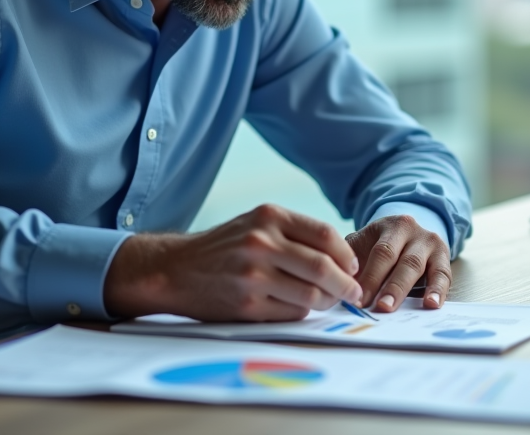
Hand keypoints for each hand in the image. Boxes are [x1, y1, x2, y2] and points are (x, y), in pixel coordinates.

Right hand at [103, 204, 361, 320]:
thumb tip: (344, 259)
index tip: (353, 267)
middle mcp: (261, 243)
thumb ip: (295, 233)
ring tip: (328, 301)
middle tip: (354, 292)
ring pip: (311, 295)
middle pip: (324, 268)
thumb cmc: (224, 246)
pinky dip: (302, 311)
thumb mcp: (256, 222)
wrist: (176, 269)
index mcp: (268, 216)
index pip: (326, 235)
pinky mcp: (246, 305)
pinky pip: (291, 312)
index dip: (347, 255)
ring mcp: (253, 276)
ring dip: (327, 301)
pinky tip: (298, 305)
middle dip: (346, 284)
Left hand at [345, 215, 450, 312]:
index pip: (380, 252)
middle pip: (399, 259)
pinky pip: (443, 274)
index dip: (370, 277)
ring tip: (397, 309)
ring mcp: (429, 242)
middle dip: (388, 286)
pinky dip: (438, 290)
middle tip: (379, 308)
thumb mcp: (365, 243)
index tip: (357, 300)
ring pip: (418, 267)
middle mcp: (411, 230)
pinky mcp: (444, 256)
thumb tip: (336, 286)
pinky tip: (431, 304)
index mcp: (389, 226)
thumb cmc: (380, 244)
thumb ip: (351, 260)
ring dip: (406, 290)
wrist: (409, 231)